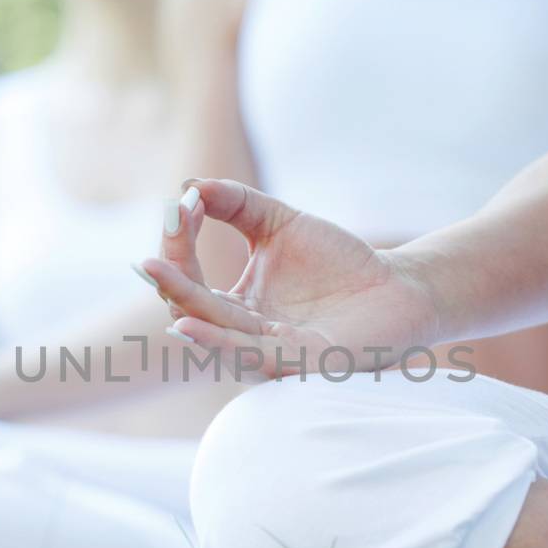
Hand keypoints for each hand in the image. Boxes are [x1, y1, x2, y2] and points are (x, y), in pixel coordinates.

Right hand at [135, 179, 439, 381]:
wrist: (398, 287)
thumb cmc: (339, 262)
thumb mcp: (279, 223)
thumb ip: (236, 204)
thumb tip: (192, 184)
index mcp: (236, 308)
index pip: (190, 282)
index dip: (178, 246)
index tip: (180, 204)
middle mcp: (246, 336)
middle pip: (193, 312)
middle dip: (170, 280)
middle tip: (149, 254)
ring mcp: (273, 353)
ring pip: (216, 337)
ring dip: (184, 308)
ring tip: (155, 276)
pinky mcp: (304, 363)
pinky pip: (254, 357)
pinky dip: (219, 342)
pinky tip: (191, 324)